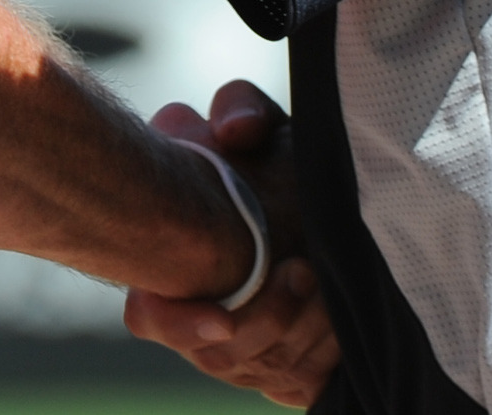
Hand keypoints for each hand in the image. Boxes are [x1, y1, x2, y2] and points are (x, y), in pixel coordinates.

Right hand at [127, 81, 338, 408]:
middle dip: (268, 320)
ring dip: (299, 333)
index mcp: (167, 265)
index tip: (223, 319)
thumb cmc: (272, 160)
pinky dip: (319, 356)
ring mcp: (234, 349)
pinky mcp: (277, 370)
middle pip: (221, 353)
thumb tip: (232, 131)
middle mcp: (195, 314)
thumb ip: (241, 109)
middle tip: (303, 272)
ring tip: (326, 286)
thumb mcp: (261, 126)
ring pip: (262, 370)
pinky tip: (341, 323)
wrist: (312, 202)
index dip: (181, 325)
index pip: (150, 318)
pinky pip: (294, 383)